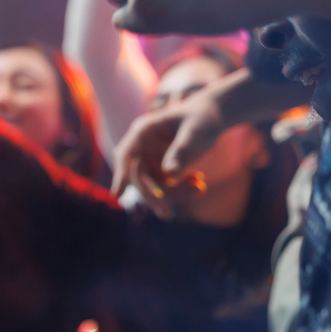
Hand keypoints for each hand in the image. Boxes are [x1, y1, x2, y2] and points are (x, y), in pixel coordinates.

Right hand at [110, 88, 226, 217]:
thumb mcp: (194, 133)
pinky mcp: (159, 169)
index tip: (117, 194)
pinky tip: (199, 184)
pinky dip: (181, 189)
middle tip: (167, 214)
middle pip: (138, 177)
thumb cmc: (202, 119)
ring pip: (152, 186)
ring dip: (174, 193)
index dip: (120, 175)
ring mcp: (149, 159)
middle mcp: (141, 147)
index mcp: (143, 131)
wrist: (212, 117)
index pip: (126, 155)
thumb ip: (181, 152)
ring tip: (200, 188)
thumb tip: (169, 173)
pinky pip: (164, 187)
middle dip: (154, 195)